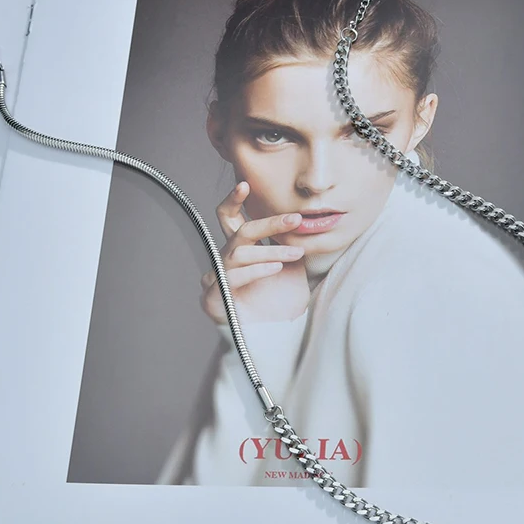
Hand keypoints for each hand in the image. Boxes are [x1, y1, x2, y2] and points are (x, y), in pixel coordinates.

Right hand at [200, 182, 309, 324]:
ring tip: (297, 253)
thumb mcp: (286, 271)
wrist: (259, 339)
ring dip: (272, 251)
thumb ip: (289, 249)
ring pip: (241, 254)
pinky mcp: (214, 298)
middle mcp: (224, 260)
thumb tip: (309, 228)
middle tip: (295, 219)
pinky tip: (276, 268)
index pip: (228, 219)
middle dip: (269, 224)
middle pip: (241, 233)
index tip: (245, 184)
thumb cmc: (271, 304)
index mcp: (237, 250)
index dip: (232, 201)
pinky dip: (258, 270)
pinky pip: (236, 277)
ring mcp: (216, 278)